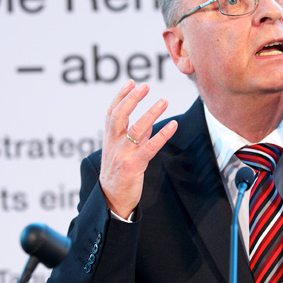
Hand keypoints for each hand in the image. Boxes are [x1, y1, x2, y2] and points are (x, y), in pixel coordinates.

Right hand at [99, 80, 177, 217]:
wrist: (111, 200)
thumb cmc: (118, 174)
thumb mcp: (121, 152)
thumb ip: (135, 136)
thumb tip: (149, 121)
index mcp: (109, 138)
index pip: (112, 112)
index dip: (121, 96)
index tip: (131, 82)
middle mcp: (114, 144)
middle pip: (120, 115)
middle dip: (132, 99)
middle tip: (145, 86)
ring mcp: (123, 154)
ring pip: (136, 129)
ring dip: (150, 113)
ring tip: (163, 100)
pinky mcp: (133, 165)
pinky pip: (150, 147)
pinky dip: (162, 134)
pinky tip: (173, 125)